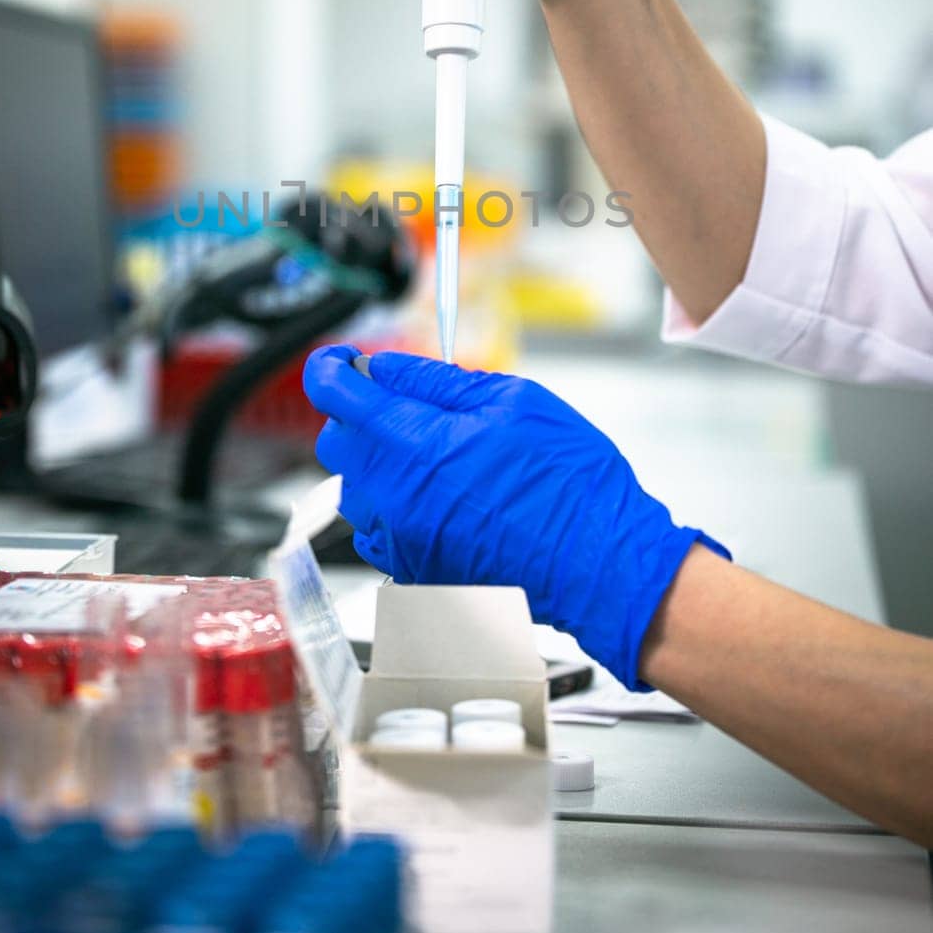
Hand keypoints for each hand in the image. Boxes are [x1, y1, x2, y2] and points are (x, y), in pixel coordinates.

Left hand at [303, 345, 727, 689]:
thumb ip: (436, 380)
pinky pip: (380, 528)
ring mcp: (397, 540)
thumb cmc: (569, 483)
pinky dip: (399, 507)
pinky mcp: (411, 572)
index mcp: (412, 442)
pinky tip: (448, 500)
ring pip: (357, 487)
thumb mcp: (511, 400)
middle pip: (337, 440)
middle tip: (412, 407)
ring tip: (442, 460)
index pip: (331, 390)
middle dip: (363, 415)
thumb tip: (388, 368)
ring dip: (383, 464)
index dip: (331, 365)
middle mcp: (391, 495)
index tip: (345, 360)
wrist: (600, 564)